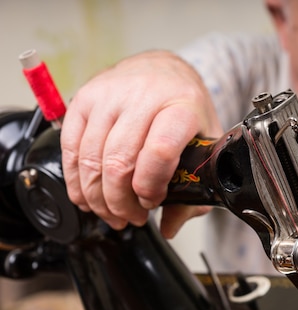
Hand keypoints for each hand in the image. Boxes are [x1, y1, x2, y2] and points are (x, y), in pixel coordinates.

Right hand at [60, 50, 221, 233]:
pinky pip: (69, 147)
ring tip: (110, 211)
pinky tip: (87, 195)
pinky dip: (75, 179)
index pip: (159, 151)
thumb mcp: (203, 145)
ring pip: (90, 158)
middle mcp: (143, 96)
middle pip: (119, 161)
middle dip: (120, 202)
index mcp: (181, 107)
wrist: (164, 71)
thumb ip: (193, 189)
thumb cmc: (185, 109)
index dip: (150, 186)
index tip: (152, 201)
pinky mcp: (83, 98)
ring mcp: (109, 96)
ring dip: (97, 197)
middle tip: (130, 216)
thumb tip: (170, 226)